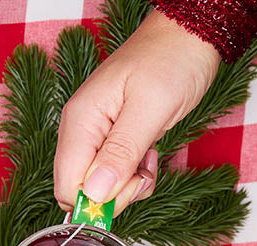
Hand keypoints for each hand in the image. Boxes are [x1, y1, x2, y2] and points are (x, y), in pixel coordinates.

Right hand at [54, 10, 220, 215]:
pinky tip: (149, 154)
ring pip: (98, 186)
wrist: (189, 34)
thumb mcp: (151, 108)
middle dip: (115, 194)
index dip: (98, 200)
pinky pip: (113, 175)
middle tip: (144, 174)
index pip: (68, 186)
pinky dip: (133, 175)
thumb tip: (95, 194)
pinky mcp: (111, 140)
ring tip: (150, 159)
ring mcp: (95, 137)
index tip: (131, 186)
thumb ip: (121, 152)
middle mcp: (80, 133)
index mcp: (80, 123)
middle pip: (80, 190)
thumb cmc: (172, 59)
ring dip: (127, 185)